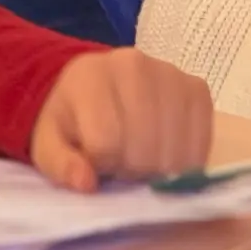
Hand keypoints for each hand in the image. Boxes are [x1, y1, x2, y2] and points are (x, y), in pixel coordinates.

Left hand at [30, 50, 212, 192]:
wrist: (94, 84)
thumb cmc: (71, 120)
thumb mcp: (47, 144)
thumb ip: (61, 164)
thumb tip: (86, 184)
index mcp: (92, 77)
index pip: (106, 142)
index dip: (102, 167)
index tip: (98, 166)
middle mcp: (136, 66)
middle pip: (144, 147)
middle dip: (132, 171)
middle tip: (121, 166)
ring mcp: (172, 74)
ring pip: (175, 147)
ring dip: (159, 168)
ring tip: (143, 160)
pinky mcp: (197, 87)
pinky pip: (202, 137)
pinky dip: (187, 159)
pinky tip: (168, 156)